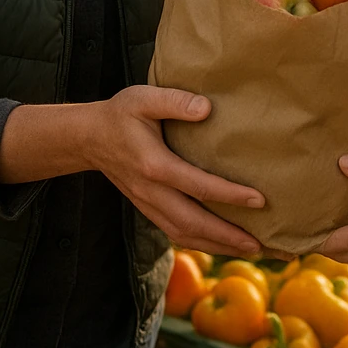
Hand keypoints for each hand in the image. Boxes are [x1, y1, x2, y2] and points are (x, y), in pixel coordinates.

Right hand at [89, 85, 264, 257]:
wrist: (88, 138)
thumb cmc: (120, 114)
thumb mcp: (144, 98)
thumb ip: (175, 101)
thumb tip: (207, 109)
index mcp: (153, 165)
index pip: (197, 185)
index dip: (230, 195)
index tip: (259, 200)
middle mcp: (150, 191)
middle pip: (192, 223)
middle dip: (227, 236)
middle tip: (259, 245)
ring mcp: (147, 203)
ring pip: (183, 234)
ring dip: (216, 245)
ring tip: (248, 250)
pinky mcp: (147, 208)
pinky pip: (174, 232)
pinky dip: (199, 242)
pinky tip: (220, 243)